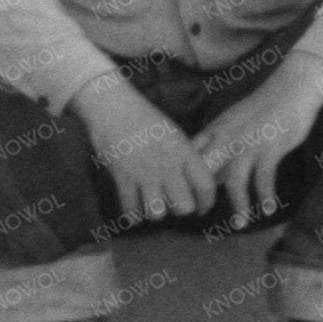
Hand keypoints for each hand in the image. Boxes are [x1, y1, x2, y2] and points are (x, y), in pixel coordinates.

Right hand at [75, 78, 214, 225]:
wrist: (112, 107)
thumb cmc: (145, 119)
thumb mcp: (173, 133)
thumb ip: (190, 154)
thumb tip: (211, 166)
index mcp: (183, 152)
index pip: (205, 185)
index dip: (206, 202)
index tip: (202, 208)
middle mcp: (166, 165)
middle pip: (183, 206)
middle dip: (180, 209)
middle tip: (174, 205)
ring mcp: (143, 172)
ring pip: (157, 213)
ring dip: (155, 212)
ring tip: (152, 206)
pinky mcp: (122, 177)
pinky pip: (130, 208)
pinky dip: (131, 214)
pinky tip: (132, 211)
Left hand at [195, 56, 322, 227]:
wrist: (290, 90)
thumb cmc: (261, 110)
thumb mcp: (232, 125)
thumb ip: (218, 148)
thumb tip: (209, 177)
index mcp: (213, 131)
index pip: (189, 157)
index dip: (181, 178)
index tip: (180, 196)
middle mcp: (226, 139)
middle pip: (204, 171)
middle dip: (200, 195)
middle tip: (199, 214)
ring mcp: (247, 144)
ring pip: (234, 181)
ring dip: (238, 205)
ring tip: (239, 225)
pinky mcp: (270, 148)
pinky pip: (264, 178)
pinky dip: (266, 196)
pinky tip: (270, 209)